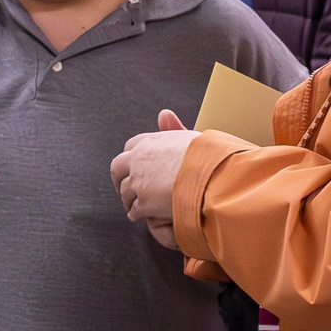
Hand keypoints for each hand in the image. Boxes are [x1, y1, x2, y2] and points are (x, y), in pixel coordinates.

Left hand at [110, 108, 195, 248]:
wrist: (212, 177)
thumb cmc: (208, 157)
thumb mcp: (192, 137)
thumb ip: (175, 128)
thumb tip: (164, 114)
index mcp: (150, 142)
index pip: (129, 147)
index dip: (131, 158)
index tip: (133, 166)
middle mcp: (139, 160)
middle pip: (117, 169)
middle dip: (119, 178)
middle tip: (124, 187)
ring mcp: (139, 183)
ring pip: (125, 192)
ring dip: (128, 198)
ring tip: (133, 204)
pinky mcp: (144, 203)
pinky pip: (133, 210)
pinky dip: (135, 214)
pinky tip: (140, 216)